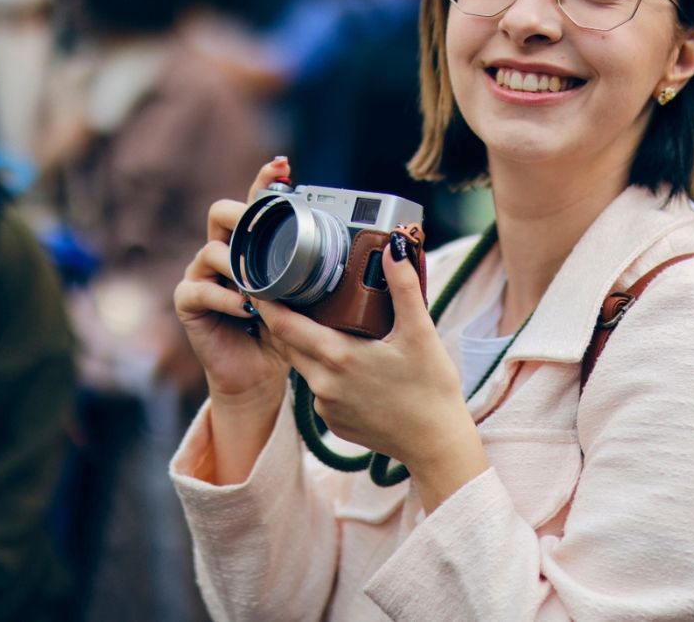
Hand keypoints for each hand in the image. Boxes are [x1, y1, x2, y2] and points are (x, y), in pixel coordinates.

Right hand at [174, 158, 291, 411]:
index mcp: (252, 244)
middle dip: (241, 215)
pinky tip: (246, 308)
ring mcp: (202, 275)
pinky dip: (226, 297)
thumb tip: (345, 249)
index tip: (283, 165)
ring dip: (238, 266)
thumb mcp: (305, 297)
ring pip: (211, 251)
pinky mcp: (189, 302)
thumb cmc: (284, 330)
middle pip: (221, 213)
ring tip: (259, 285)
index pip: (256, 203)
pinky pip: (200, 289)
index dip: (266, 181)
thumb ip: (313, 271)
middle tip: (259, 224)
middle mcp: (223, 252)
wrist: (260, 374)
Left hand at [259, 233, 487, 510]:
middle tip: (288, 294)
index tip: (258, 283)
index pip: (284, 326)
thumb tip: (393, 249)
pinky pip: (320, 390)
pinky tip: (348, 364)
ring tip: (321, 323)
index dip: (267, 304)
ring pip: (304, 367)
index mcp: (338, 357)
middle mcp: (323, 384)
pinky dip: (326, 373)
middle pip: (288, 345)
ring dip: (307, 346)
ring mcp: (326, 408)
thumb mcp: (421, 333)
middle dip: (284, 320)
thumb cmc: (431, 389)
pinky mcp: (334, 424)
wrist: (436, 444)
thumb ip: (404, 288)